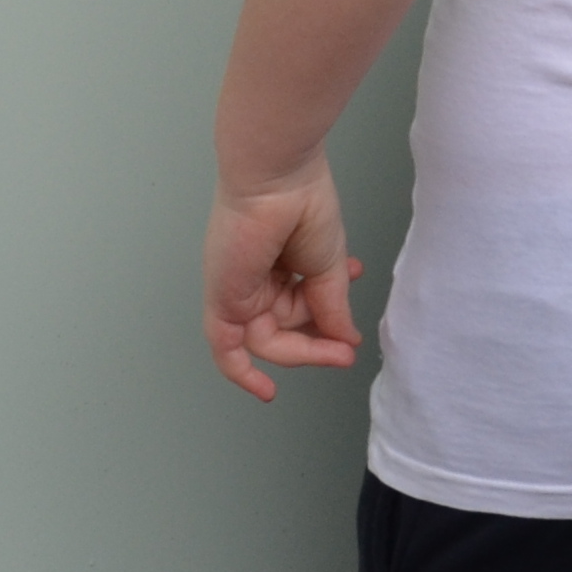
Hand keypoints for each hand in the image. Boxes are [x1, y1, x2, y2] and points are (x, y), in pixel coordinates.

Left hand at [205, 162, 364, 400]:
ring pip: (267, 341)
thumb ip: (332, 306)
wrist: (279, 180)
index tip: (349, 341)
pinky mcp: (222, 301)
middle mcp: (255, 282)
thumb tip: (345, 339)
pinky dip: (242, 374)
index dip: (325, 330)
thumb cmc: (303, 204)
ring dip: (303, 350)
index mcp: (278, 268)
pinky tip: (266, 391)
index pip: (299, 313)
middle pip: (284, 330)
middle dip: (318, 342)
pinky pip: (226, 349)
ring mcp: (237, 293)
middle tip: (346, 351)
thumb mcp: (328, 265)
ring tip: (337, 350)